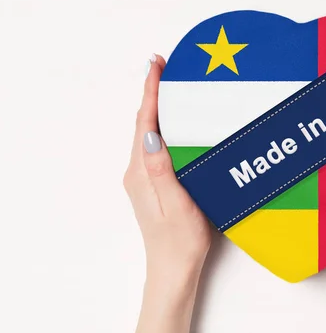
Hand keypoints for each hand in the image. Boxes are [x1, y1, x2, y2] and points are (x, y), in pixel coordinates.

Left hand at [123, 55, 210, 332]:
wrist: (174, 268)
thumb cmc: (179, 240)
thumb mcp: (175, 204)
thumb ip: (161, 169)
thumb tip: (151, 133)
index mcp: (142, 172)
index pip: (145, 122)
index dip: (150, 91)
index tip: (155, 64)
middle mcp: (139, 170)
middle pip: (145, 123)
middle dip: (153, 93)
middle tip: (165, 67)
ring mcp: (146, 177)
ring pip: (151, 132)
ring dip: (159, 108)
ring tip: (173, 86)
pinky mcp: (155, 182)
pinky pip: (158, 145)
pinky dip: (166, 126)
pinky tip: (178, 122)